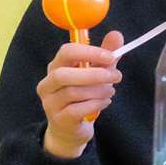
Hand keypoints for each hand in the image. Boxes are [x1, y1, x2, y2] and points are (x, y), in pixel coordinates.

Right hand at [37, 30, 124, 158]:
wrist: (70, 129)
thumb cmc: (82, 97)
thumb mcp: (94, 74)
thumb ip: (104, 55)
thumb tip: (117, 34)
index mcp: (55, 67)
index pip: (66, 52)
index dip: (89, 52)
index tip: (110, 56)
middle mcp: (48, 84)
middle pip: (64, 74)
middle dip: (94, 74)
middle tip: (116, 76)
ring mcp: (51, 103)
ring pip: (74, 92)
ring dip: (99, 90)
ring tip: (110, 91)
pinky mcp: (59, 119)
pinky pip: (78, 109)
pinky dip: (96, 104)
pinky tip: (104, 102)